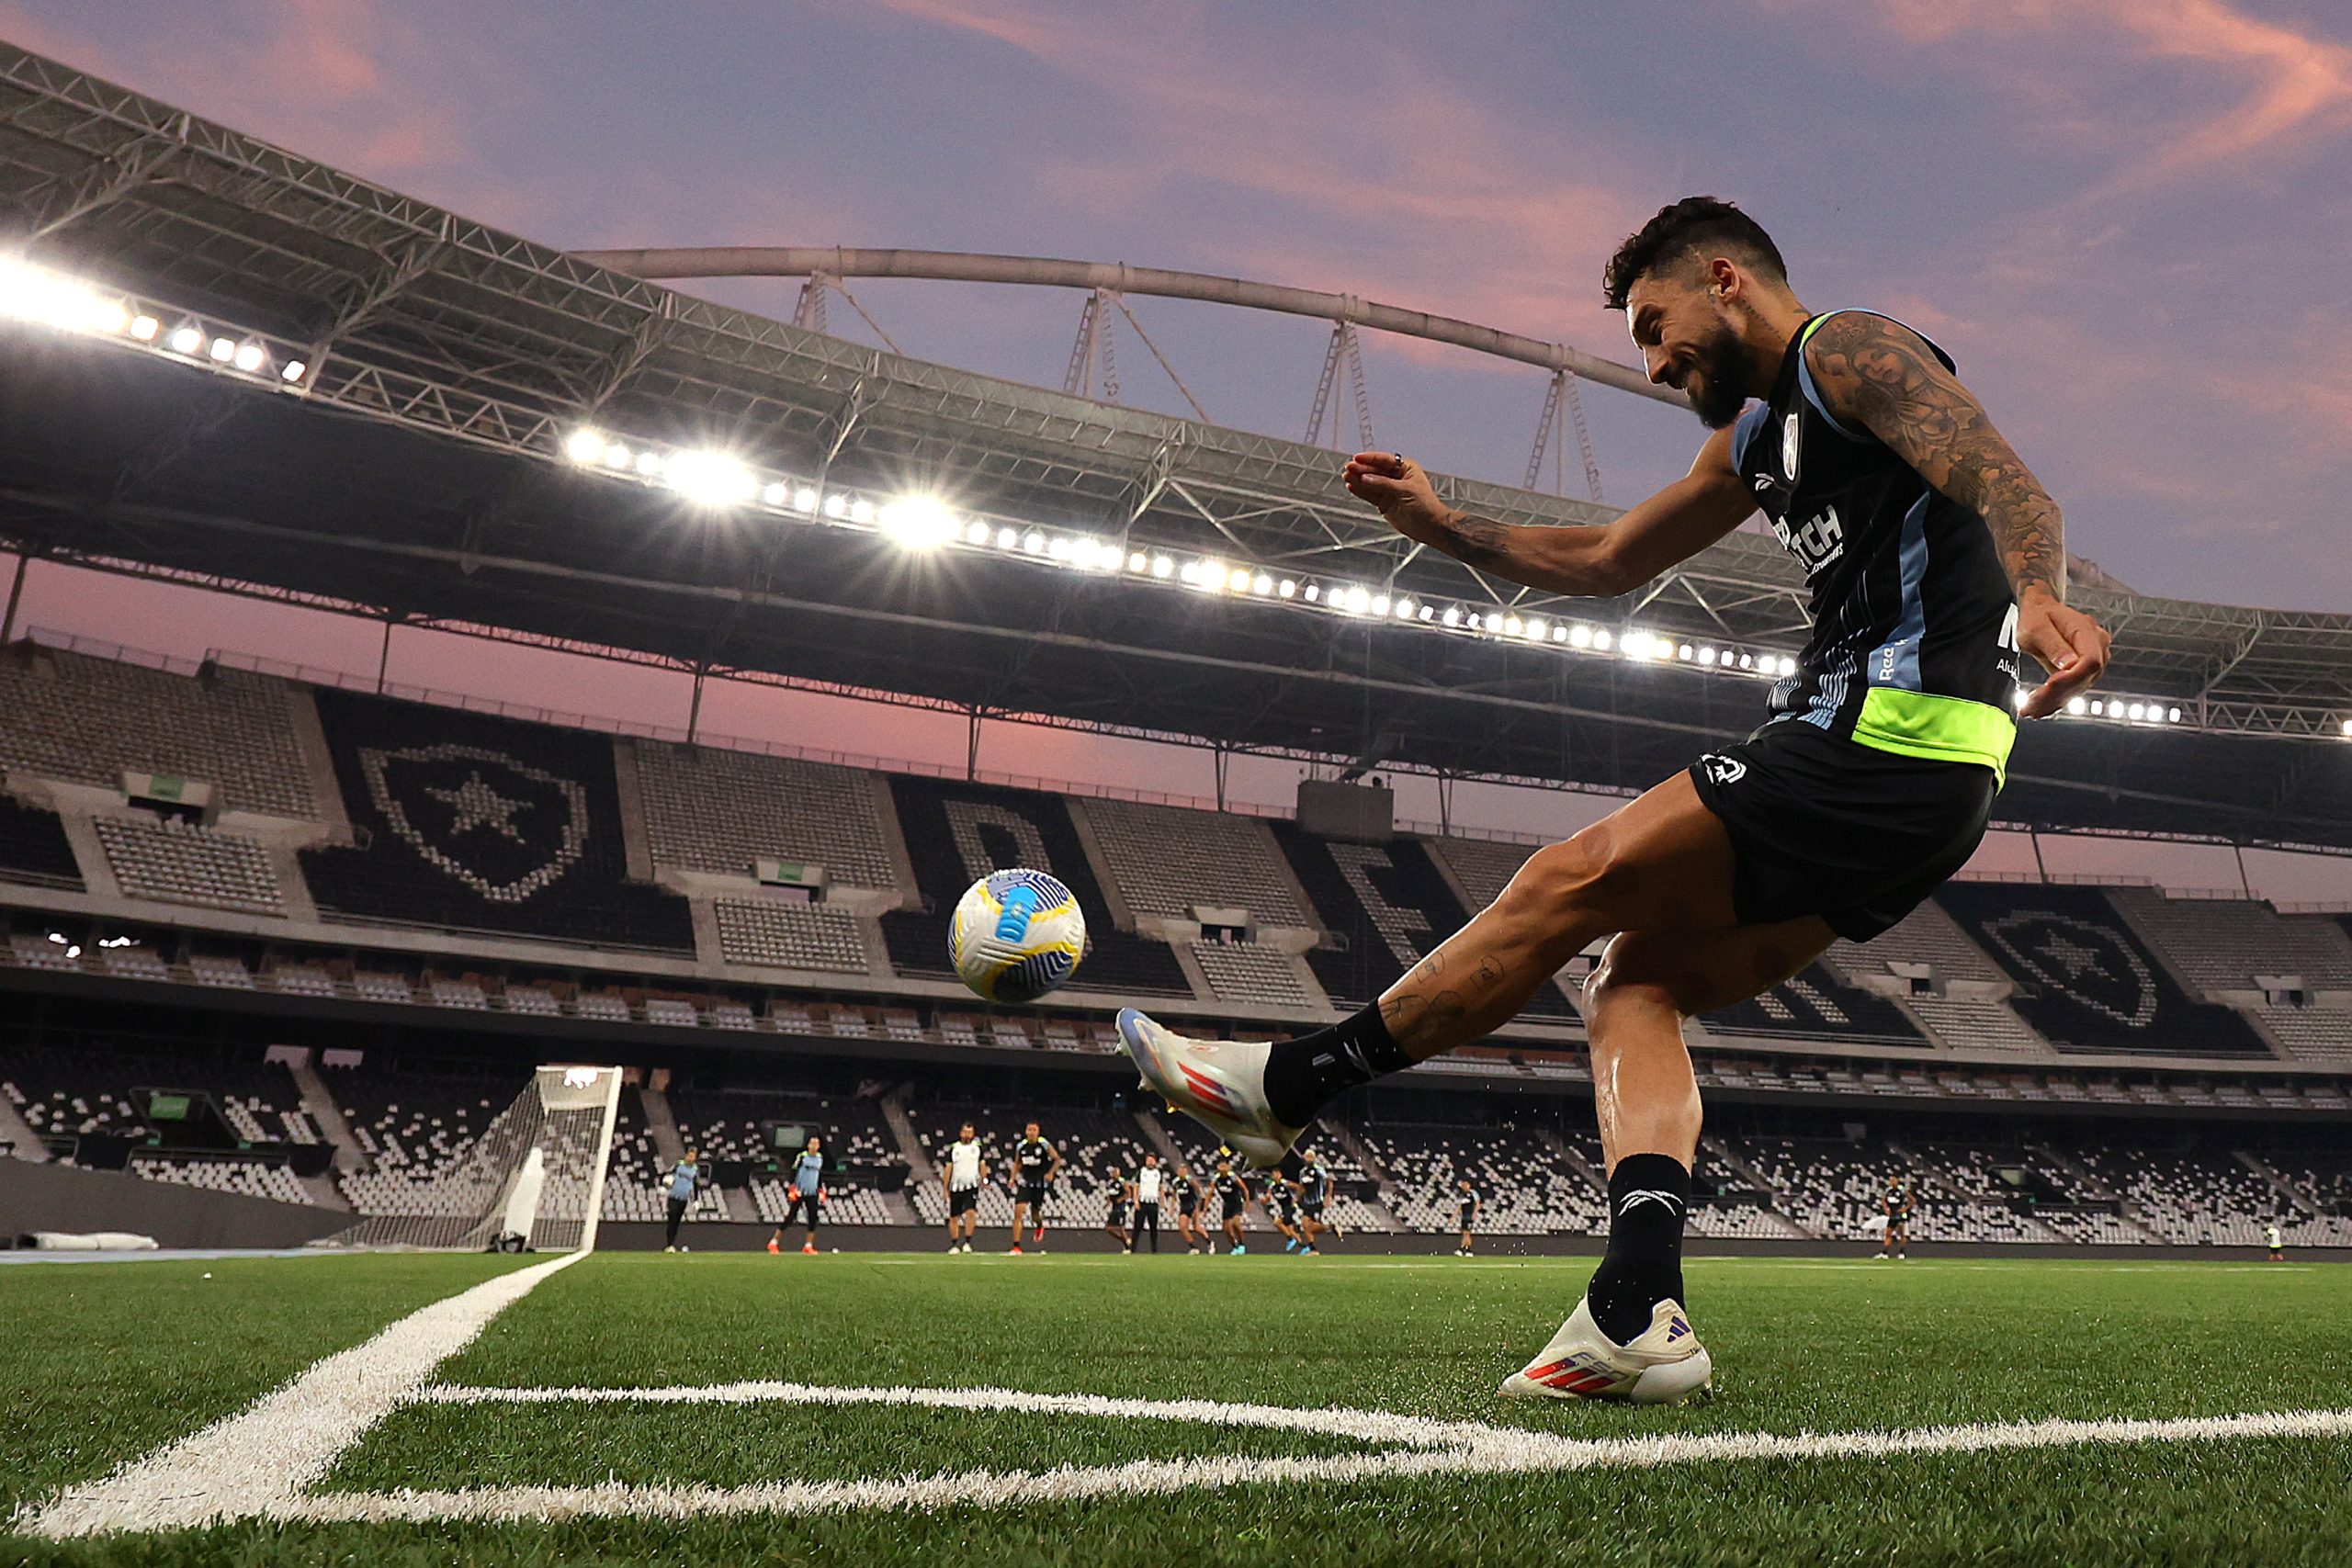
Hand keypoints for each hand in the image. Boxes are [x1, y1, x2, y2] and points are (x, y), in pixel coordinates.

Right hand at [1343, 451, 1452, 542]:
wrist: (1429, 526)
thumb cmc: (1426, 505)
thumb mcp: (1405, 490)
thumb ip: (1383, 484)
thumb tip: (1366, 478)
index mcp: (1405, 468)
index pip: (1384, 460)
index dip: (1370, 459)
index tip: (1356, 458)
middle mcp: (1396, 477)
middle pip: (1375, 471)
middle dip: (1361, 470)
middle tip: (1349, 469)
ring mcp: (1389, 490)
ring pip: (1370, 482)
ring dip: (1358, 479)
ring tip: (1346, 477)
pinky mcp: (1384, 502)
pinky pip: (1369, 494)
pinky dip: (1360, 490)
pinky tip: (1351, 486)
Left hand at [2017, 591, 2111, 718]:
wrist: (2041, 610)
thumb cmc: (2038, 615)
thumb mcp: (2037, 628)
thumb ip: (2053, 645)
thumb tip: (2069, 665)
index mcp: (2086, 631)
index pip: (2090, 661)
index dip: (2071, 677)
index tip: (2049, 686)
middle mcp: (2097, 645)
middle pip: (2084, 677)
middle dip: (2057, 695)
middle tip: (2030, 706)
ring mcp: (2094, 658)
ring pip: (2079, 687)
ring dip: (2054, 701)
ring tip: (2030, 710)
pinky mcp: (2085, 670)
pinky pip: (2074, 688)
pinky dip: (2056, 701)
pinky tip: (2039, 710)